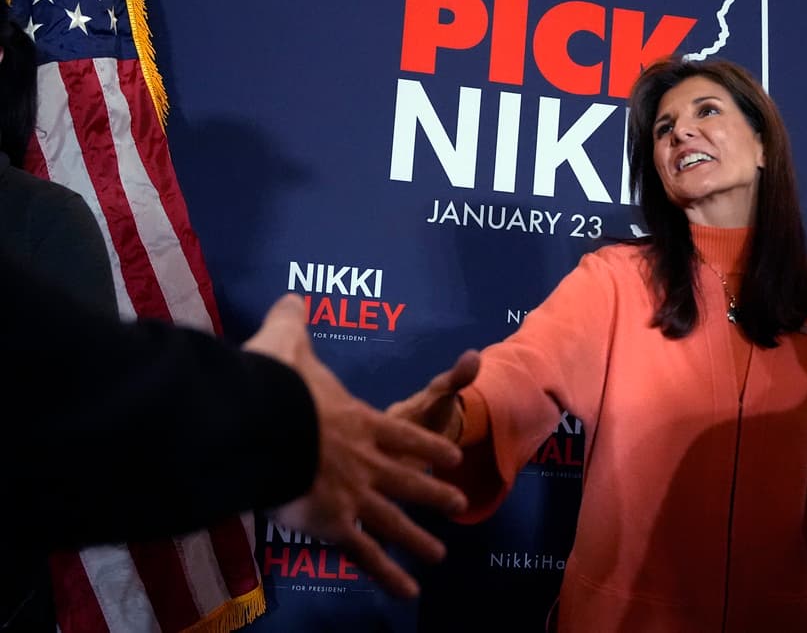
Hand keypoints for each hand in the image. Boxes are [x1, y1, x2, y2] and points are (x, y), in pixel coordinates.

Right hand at [244, 293, 468, 598]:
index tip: (452, 457)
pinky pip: (365, 553)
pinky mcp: (334, 522)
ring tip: (439, 554)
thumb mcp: (288, 345)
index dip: (428, 447)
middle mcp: (368, 460)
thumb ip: (293, 323)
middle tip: (458, 503)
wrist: (265, 424)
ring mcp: (355, 494)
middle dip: (434, 493)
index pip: (405, 435)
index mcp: (362, 422)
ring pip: (396, 521)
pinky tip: (409, 592)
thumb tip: (292, 296)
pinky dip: (387, 574)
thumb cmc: (277, 384)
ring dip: (418, 538)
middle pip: (409, 480)